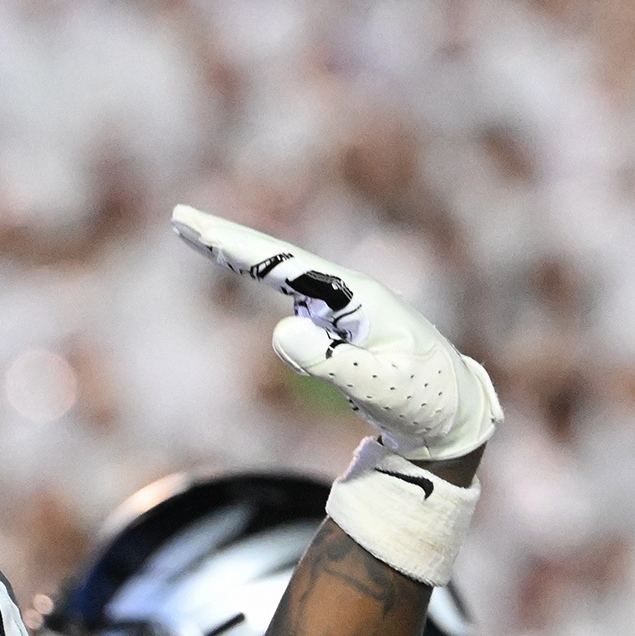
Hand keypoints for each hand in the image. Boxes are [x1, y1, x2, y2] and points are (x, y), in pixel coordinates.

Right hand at [171, 207, 501, 462]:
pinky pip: (292, 296)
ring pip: (283, 275)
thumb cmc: (426, 402)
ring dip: (239, 253)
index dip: (241, 248)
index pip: (290, 267)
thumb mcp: (382, 389)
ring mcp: (343, 308)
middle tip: (179, 219)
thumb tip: (280, 329)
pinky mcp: (340, 326)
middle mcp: (350, 295)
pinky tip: (236, 261)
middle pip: (281, 261)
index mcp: (361, 299)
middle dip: (230, 241)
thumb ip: (332, 363)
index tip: (197, 227)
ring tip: (192, 232)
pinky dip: (262, 276)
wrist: (455, 416)